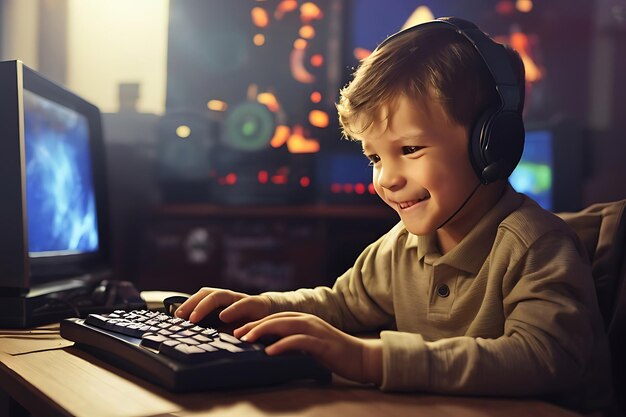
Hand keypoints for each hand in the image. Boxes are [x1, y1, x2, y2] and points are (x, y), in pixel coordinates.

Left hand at [175, 287, 270, 324]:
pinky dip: (232, 309)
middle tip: (180, 316)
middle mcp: (229, 298)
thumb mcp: (228, 329)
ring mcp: (241, 299)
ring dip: (205, 305)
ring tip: (194, 317)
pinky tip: (223, 316)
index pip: (200, 299)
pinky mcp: (255, 303)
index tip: (175, 318)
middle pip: (207, 293)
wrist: (275, 316)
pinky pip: (243, 303)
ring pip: (220, 295)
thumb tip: (195, 338)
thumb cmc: (249, 322)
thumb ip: (214, 331)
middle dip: (192, 303)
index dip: (187, 305)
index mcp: (221, 303)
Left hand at [234, 312, 382, 385]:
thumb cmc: (334, 354)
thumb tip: (268, 349)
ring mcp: (315, 330)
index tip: (237, 332)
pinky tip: (270, 351)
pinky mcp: (322, 343)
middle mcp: (308, 321)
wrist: (362, 357)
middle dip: (253, 325)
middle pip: (275, 319)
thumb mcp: (310, 346)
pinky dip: (283, 345)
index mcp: (303, 320)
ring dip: (263, 331)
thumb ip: (293, 343)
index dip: (255, 323)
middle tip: (236, 334)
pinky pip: (299, 341)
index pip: (274, 318)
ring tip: (247, 340)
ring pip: (284, 326)